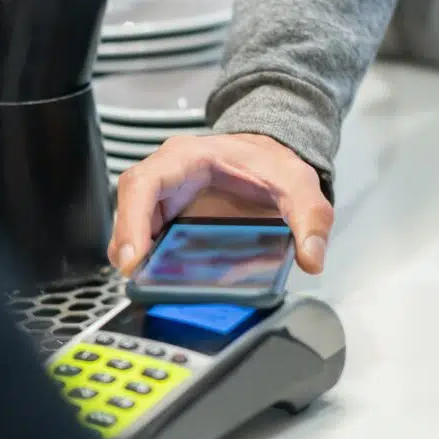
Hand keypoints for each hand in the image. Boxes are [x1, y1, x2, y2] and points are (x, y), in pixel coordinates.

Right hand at [107, 133, 333, 275]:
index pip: (144, 182)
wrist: (267, 156)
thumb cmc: (270, 164)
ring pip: (130, 222)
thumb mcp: (299, 183)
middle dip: (126, 242)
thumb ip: (311, 218)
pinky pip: (143, 235)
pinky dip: (145, 257)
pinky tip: (156, 276)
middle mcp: (167, 173)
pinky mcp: (165, 214)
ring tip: (146, 282)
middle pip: (129, 205)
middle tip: (135, 277)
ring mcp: (162, 195)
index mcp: (188, 157)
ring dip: (132, 252)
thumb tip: (311, 258)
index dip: (133, 220)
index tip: (134, 256)